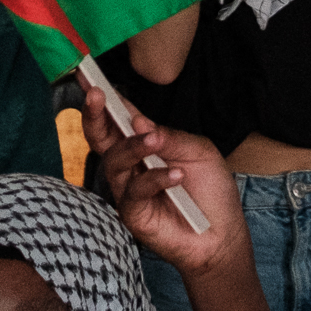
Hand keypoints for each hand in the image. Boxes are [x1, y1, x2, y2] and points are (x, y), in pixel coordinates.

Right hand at [83, 89, 248, 282]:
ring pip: (113, 162)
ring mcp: (128, 190)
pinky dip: (154, 179)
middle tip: (97, 95)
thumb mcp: (199, 152)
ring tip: (155, 141)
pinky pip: (134, 192)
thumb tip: (139, 120)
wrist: (222, 235)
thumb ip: (170, 136)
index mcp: (145, 145)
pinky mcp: (133, 215)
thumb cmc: (211, 192)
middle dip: (95, 115)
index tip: (87, 76)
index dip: (104, 98)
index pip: (120, 118)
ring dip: (133, 146)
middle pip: (101, 138)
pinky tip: (176, 177)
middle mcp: (131, 166)